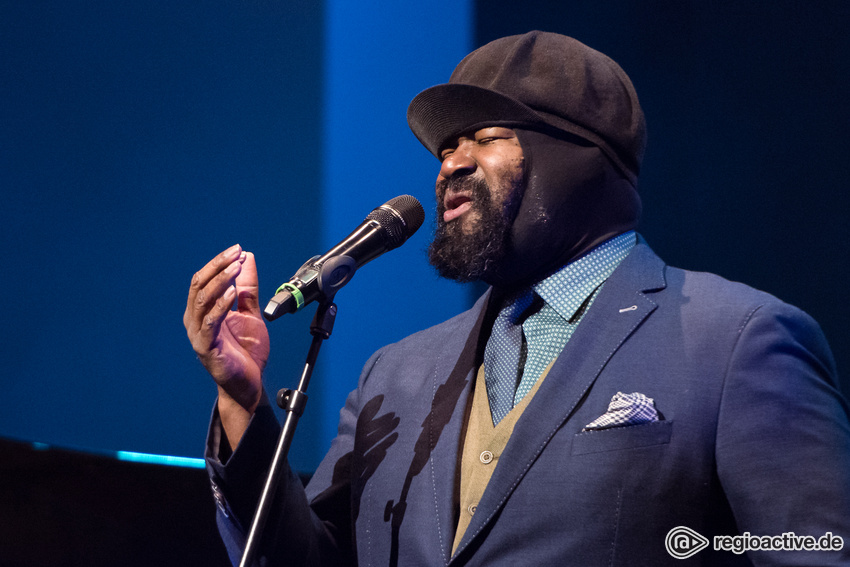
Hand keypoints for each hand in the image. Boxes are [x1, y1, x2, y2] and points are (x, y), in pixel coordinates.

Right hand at [184, 245, 269, 438]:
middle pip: (198, 285)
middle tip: (236, 254)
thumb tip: (247, 258)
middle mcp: (195, 320)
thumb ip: (248, 287)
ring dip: (220, 282)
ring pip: (202, 301)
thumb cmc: (246, 351)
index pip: (203, 279)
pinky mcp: (206, 348)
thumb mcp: (250, 312)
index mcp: (202, 311)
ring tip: (235, 269)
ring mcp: (198, 335)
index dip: (218, 263)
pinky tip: (233, 293)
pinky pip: (209, 323)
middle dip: (218, 266)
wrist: (249, 384)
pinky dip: (220, 306)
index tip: (238, 250)